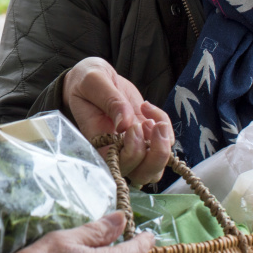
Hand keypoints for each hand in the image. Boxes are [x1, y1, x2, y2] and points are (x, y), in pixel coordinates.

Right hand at [63, 57, 173, 185]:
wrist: (95, 78)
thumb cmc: (86, 81)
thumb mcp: (93, 82)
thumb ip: (109, 101)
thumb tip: (125, 124)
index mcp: (97, 144)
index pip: (118, 166)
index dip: (132, 154)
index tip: (133, 126)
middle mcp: (116, 152)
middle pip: (142, 174)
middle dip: (155, 155)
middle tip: (149, 124)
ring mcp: (134, 146)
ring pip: (156, 167)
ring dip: (163, 145)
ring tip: (153, 120)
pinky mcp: (146, 136)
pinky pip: (165, 142)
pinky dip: (164, 125)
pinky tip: (148, 108)